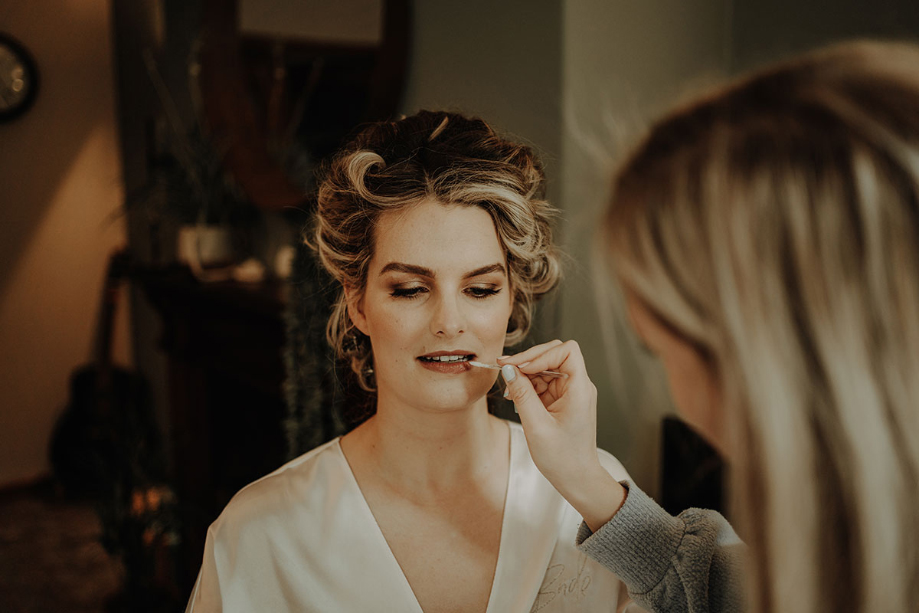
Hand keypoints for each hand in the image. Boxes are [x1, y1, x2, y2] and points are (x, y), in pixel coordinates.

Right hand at [499, 340, 626, 530]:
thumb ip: (522, 394)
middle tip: (505, 368)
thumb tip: (509, 370)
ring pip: (546, 368)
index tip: (520, 366)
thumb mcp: (536, 426)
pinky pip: (544, 383)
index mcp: (580, 389)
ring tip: (508, 389)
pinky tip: (515, 397)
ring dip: (526, 374)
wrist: (577, 479)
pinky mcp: (562, 400)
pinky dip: (528, 386)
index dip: (541, 353)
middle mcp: (578, 386)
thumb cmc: (563, 458)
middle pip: (554, 355)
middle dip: (529, 360)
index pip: (566, 350)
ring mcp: (571, 392)